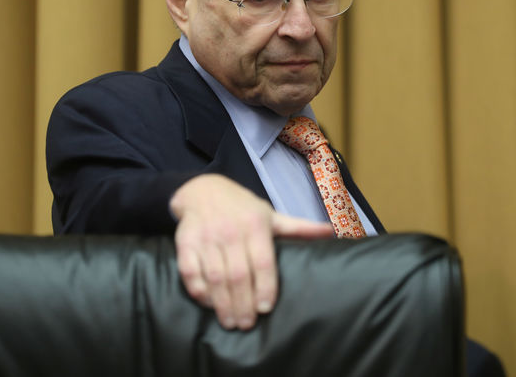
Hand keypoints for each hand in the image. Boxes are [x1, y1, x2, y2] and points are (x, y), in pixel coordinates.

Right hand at [170, 174, 332, 329]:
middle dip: (243, 304)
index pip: (263, 262)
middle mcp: (230, 231)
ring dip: (222, 304)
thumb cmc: (242, 208)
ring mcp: (206, 237)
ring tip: (231, 322)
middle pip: (238, 275)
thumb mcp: (271, 215)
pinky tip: (209, 304)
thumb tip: (331, 232)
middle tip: (247, 324)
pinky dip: (199, 292)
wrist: (201, 190)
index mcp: (255, 225)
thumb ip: (299, 228)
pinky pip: (190, 273)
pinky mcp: (185, 242)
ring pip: (215, 278)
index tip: (266, 308)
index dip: (265, 288)